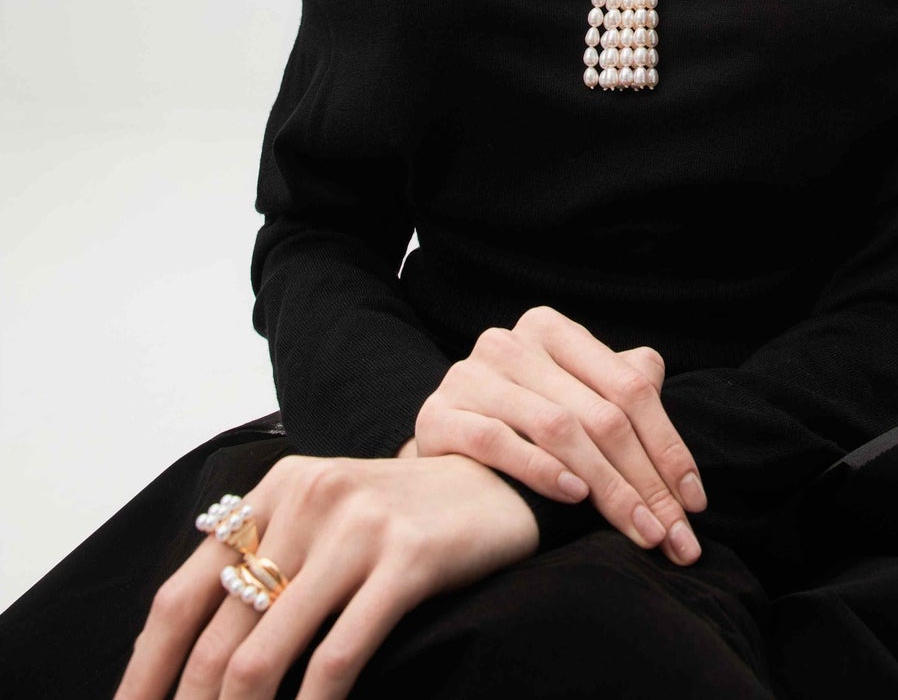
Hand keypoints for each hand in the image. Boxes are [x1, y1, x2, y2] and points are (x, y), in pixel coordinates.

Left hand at [115, 452, 536, 699]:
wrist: (498, 481)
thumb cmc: (400, 515)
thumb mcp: (325, 514)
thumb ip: (265, 558)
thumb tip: (183, 660)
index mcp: (278, 487)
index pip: (182, 593)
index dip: (144, 671)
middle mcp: (310, 498)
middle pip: (216, 635)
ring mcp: (359, 527)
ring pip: (265, 654)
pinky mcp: (407, 558)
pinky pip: (338, 657)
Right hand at [413, 305, 707, 565]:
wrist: (443, 446)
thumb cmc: (523, 420)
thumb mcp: (574, 392)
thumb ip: (617, 383)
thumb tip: (656, 374)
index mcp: (551, 328)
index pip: (629, 387)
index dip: (668, 445)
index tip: (694, 500)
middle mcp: (510, 342)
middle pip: (600, 414)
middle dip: (645, 481)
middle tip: (673, 533)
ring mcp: (470, 375)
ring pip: (558, 429)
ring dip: (607, 486)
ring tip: (638, 527)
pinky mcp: (438, 414)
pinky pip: (498, 442)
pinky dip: (541, 471)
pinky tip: (574, 497)